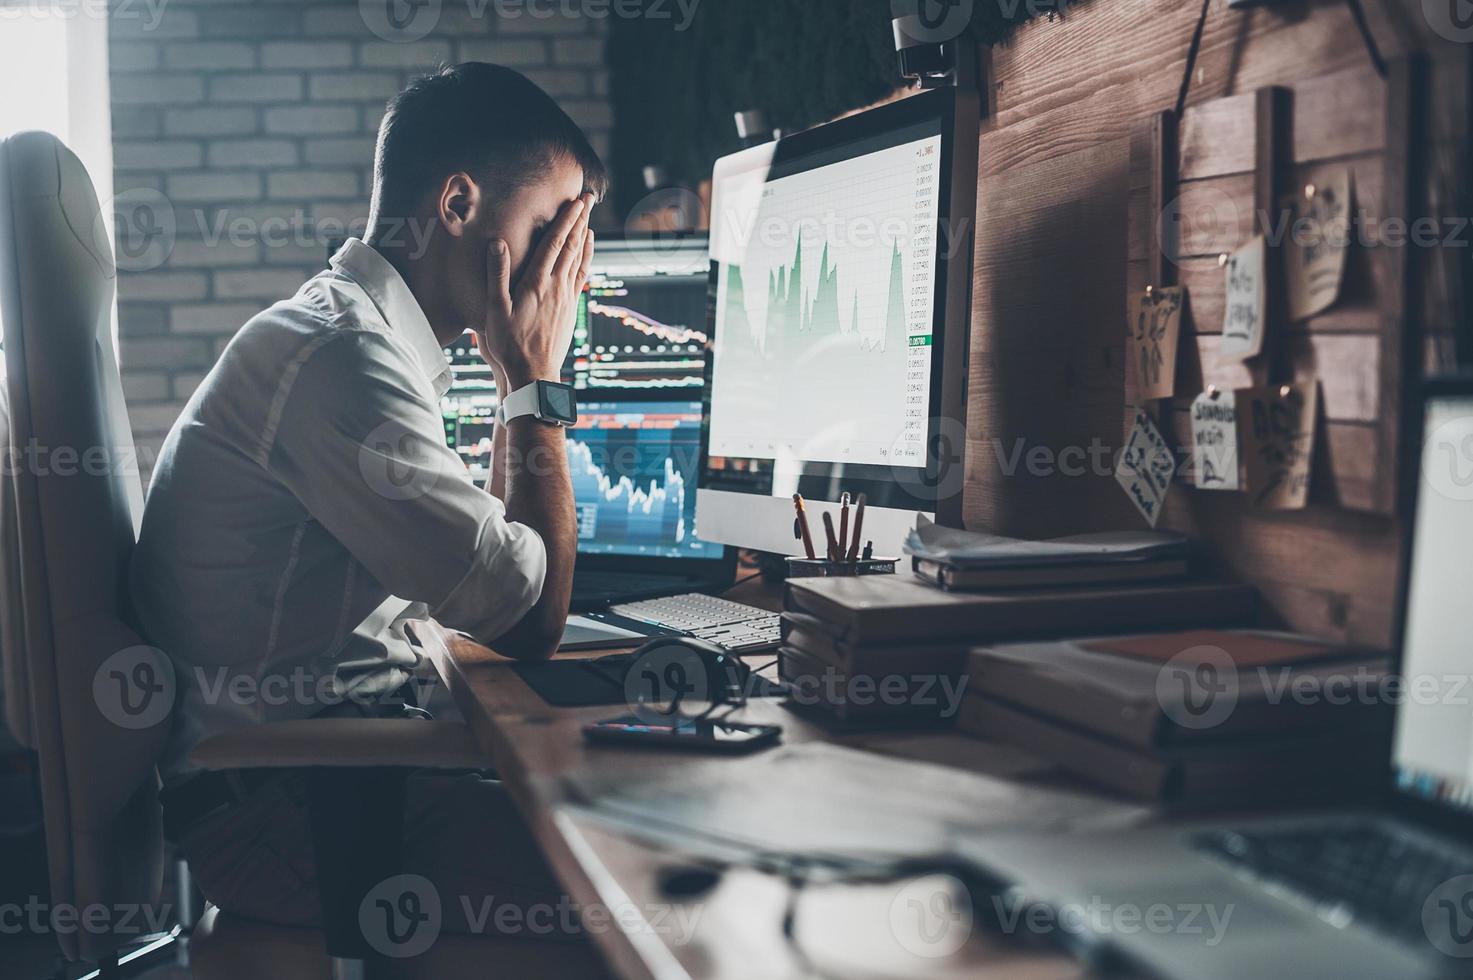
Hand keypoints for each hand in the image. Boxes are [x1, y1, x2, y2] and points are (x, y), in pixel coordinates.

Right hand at [478, 193, 595, 389]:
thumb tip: (497, 242)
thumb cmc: (509, 344)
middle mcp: (557, 286)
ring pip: (579, 259)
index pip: (555, 243)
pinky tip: (587, 248)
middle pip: (572, 245)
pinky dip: (586, 257)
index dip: (565, 220)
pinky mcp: (570, 308)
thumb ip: (496, 274)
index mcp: (537, 283)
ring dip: (584, 235)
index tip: (574, 201)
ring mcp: (566, 297)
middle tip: (588, 198)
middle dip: (579, 219)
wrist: (534, 374)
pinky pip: (582, 275)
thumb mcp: (495, 310)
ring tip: (589, 217)